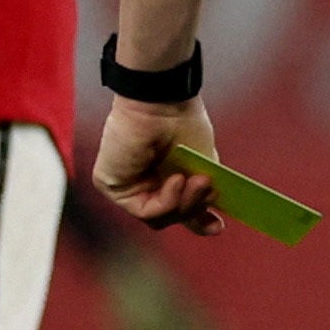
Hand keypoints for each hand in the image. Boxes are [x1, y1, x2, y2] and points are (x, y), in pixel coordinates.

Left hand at [90, 94, 219, 235]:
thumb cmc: (182, 123)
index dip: (198, 220)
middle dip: (194, 209)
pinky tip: (175, 179)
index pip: (177, 207)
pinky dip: (165, 200)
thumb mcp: (202, 163)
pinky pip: (143, 210)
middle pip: (169, 217)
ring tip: (197, 181)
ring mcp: (126, 185)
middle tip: (210, 191)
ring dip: (183, 204)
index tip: (218, 227)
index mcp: (163, 175)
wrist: (161, 102)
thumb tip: (212, 224)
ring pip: (157, 218)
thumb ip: (202, 192)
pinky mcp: (111, 184)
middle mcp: (142, 183)